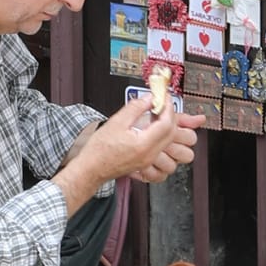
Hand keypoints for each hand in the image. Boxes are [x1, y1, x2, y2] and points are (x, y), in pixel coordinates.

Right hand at [56, 101, 198, 213]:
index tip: (164, 98)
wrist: (92, 167)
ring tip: (161, 122)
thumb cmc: (100, 148)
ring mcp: (149, 162)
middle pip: (173, 135)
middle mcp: (150, 155)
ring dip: (172, 133)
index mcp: (143, 144)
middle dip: (171, 116)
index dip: (168, 107)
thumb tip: (150, 98)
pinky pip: (167, 161)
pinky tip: (158, 138)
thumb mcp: (116, 122)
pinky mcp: (147, 166)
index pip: (167, 124)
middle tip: (162, 105)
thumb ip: (135, 108)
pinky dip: (168, 149)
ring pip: (174, 151)